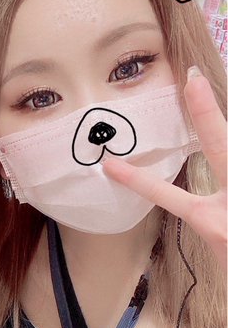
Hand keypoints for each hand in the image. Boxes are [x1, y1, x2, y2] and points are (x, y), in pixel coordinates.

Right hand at [103, 67, 226, 270]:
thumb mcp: (222, 248)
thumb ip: (211, 218)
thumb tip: (184, 193)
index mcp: (211, 224)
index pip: (166, 194)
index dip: (137, 178)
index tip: (110, 165)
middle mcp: (225, 207)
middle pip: (218, 149)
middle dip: (205, 113)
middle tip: (193, 79)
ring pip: (227, 156)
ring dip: (217, 128)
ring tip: (201, 94)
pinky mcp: (223, 216)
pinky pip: (207, 184)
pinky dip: (202, 173)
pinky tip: (193, 164)